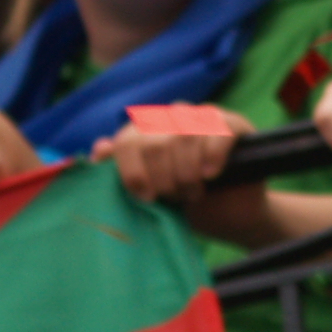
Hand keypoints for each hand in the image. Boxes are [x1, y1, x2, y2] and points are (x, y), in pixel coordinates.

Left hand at [96, 112, 254, 206]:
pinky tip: (211, 175)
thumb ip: (122, 171)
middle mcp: (170, 117)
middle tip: (173, 198)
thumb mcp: (149, 192)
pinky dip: (212, 155)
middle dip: (163, 179)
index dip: (133, 172)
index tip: (145, 197)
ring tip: (192, 193)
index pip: (126, 142)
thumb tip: (99, 151)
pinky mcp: (233, 123)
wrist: (229, 214)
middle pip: (155, 142)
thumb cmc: (183, 202)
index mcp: (145, 131)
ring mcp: (202, 117)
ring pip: (184, 134)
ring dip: (186, 172)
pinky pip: (218, 131)